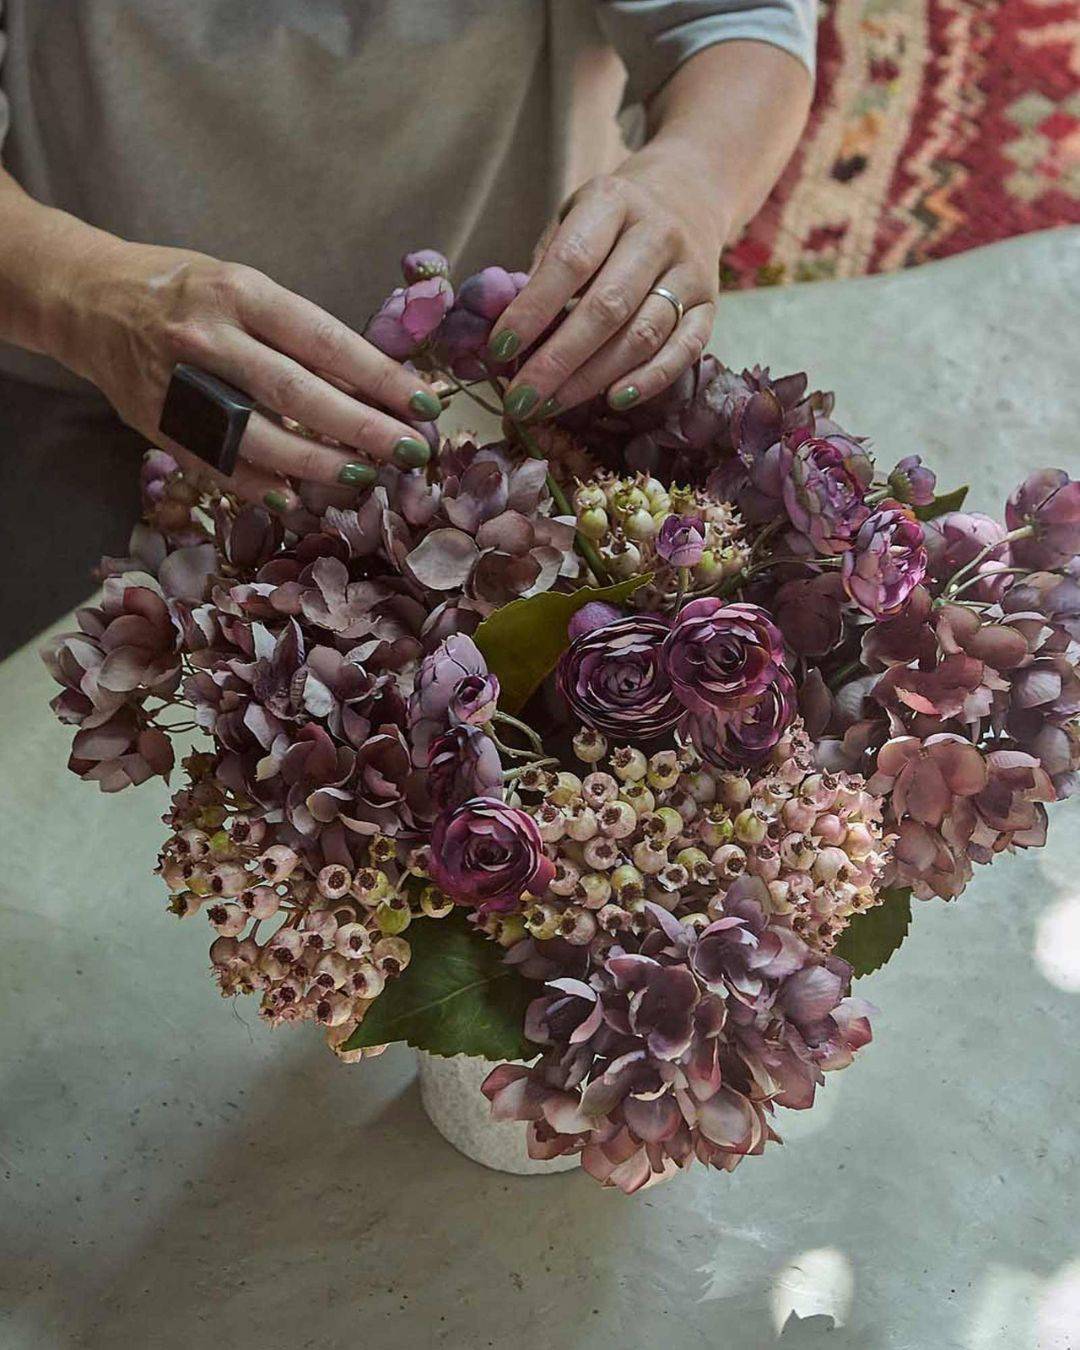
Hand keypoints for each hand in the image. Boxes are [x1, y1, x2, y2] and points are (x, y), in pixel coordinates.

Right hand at [52, 240, 442, 508]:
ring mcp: (180, 385)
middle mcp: (209, 337)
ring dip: (319, 463)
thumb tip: (377, 389)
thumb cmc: (187, 293)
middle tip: (411, 450)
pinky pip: (218, 464)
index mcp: (241, 292)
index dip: (380, 377)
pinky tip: (298, 499)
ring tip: (365, 475)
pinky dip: (261, 485)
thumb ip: (300, 338)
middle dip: (363, 428)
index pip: (325, 341)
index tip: (426, 404)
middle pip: (298, 393)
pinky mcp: (159, 424)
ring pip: (259, 436)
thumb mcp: (245, 290)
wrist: (89, 300)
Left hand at [491, 150, 726, 421]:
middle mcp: (658, 234)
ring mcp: (690, 271)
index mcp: (613, 202)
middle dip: (558, 360)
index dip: (533, 309)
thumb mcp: (572, 220)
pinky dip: (649, 380)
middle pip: (607, 307)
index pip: (570, 262)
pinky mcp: (712, 305)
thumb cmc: (610, 222)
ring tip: (552, 405)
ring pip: (642, 335)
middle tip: (520, 399)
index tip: (499, 349)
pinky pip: (684, 349)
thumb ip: (543, 269)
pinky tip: (613, 400)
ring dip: (593, 378)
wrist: (689, 194)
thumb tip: (507, 336)